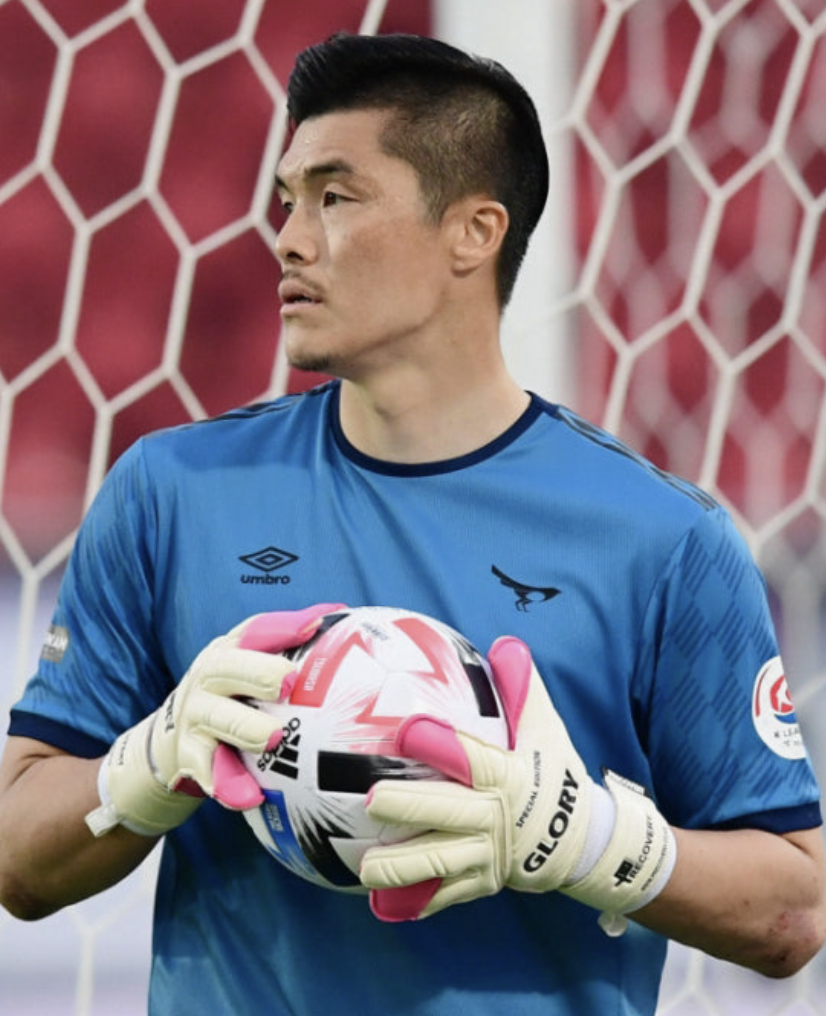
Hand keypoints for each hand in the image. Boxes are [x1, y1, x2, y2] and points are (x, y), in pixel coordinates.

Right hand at [85, 604, 341, 836]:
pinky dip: (227, 784)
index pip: (253, 631)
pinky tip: (249, 797)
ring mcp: (195, 716)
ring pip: (218, 718)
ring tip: (273, 738)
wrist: (172, 737)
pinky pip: (206, 770)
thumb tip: (336, 616)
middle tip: (288, 683)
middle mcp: (208, 678)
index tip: (312, 627)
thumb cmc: (232, 694)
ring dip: (246, 728)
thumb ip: (284, 645)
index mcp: (229, 651)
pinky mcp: (189, 755)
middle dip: (258, 672)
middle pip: (228, 669)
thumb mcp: (247, 664)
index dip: (281, 627)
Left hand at [360, 637, 675, 926]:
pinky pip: (447, 894)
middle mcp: (496, 819)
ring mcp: (488, 856)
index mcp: (508, 777)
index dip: (442, 745)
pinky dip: (417, 901)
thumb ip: (522, 688)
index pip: (473, 759)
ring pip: (441, 862)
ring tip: (365, 869)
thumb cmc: (553, 772)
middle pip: (449, 814)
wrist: (583, 840)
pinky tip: (383, 906)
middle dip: (410, 808)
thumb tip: (507, 643)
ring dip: (403, 867)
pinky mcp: (482, 882)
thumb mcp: (545, 729)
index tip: (408, 730)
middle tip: (370, 801)